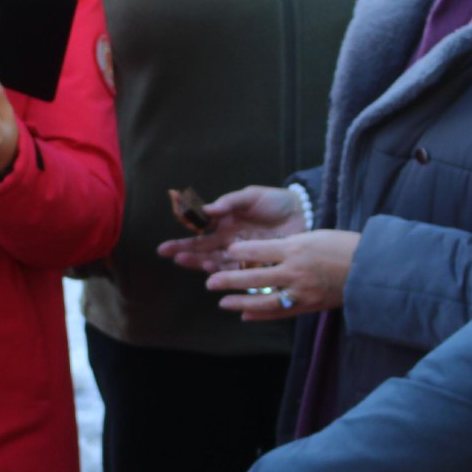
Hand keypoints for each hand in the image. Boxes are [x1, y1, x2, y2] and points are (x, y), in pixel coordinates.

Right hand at [157, 185, 302, 273]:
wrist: (304, 213)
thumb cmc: (276, 202)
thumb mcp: (251, 196)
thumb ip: (230, 202)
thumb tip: (206, 209)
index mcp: (225, 224)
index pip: (199, 233)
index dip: (183, 239)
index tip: (167, 246)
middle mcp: (229, 242)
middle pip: (204, 251)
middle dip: (185, 253)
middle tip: (169, 255)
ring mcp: (242, 255)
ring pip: (217, 263)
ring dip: (202, 263)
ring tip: (187, 261)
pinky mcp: (257, 266)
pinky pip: (239, 273)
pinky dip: (226, 275)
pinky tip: (214, 275)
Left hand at [205, 229, 358, 318]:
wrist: (370, 268)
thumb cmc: (344, 246)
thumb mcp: (314, 237)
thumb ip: (289, 246)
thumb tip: (265, 252)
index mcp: (295, 248)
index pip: (256, 250)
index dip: (237, 252)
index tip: (225, 252)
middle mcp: (294, 270)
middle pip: (253, 276)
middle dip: (228, 280)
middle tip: (209, 282)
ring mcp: (300, 291)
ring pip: (262, 299)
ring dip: (239, 302)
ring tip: (222, 303)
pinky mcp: (308, 306)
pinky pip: (279, 312)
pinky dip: (261, 315)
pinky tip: (245, 316)